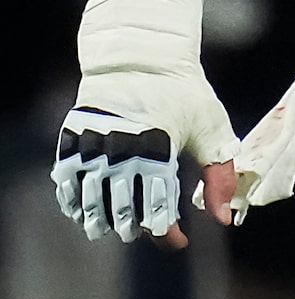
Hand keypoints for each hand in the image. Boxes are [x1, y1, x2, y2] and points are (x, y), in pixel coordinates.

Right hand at [54, 79, 239, 246]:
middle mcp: (119, 152)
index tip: (179, 240)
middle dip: (138, 228)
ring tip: (122, 225)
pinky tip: (91, 210)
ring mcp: (91, 146)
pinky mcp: (72, 140)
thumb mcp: (212, 131)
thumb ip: (219, 177)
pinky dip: (78, 204)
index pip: (156, 211)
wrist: (142, 58)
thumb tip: (222, 220)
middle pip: (122, 213)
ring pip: (92, 205)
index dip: (167, 235)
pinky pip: (67, 185)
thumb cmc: (185, 95)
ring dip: (106, 221)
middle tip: (151, 227)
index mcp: (157, 151)